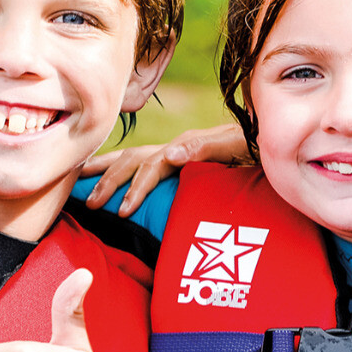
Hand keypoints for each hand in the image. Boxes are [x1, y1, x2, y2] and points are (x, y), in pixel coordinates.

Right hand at [81, 122, 248, 214]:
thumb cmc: (257, 145)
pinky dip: (119, 168)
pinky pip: (141, 162)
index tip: (122, 212)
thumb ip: (207, 148)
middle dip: (109, 181)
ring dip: (106, 171)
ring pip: (131, 157)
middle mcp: (177, 146)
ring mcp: (176, 151)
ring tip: (81, 185)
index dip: (134, 188)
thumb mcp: (238, 146)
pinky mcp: (179, 158)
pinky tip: (108, 179)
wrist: (270, 138)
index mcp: (186, 146)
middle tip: (89, 205)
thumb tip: (171, 153)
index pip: (150, 166)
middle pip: (132, 160)